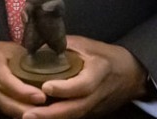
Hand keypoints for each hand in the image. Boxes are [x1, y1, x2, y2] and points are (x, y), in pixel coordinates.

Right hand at [0, 40, 46, 115]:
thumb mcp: (6, 49)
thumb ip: (25, 58)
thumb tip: (52, 64)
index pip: (7, 82)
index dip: (24, 92)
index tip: (41, 97)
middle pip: (7, 103)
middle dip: (28, 111)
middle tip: (50, 112)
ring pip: (6, 112)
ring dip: (25, 115)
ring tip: (45, 114)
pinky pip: (3, 113)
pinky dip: (18, 114)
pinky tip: (33, 114)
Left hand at [23, 35, 147, 118]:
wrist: (129, 75)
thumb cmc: (104, 56)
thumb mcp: (86, 45)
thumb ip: (63, 46)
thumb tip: (36, 48)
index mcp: (100, 72)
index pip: (84, 85)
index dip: (65, 88)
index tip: (45, 87)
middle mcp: (98, 93)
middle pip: (76, 108)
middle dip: (51, 114)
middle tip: (27, 114)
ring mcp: (94, 106)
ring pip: (73, 117)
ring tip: (27, 118)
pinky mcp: (90, 113)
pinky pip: (72, 118)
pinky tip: (38, 118)